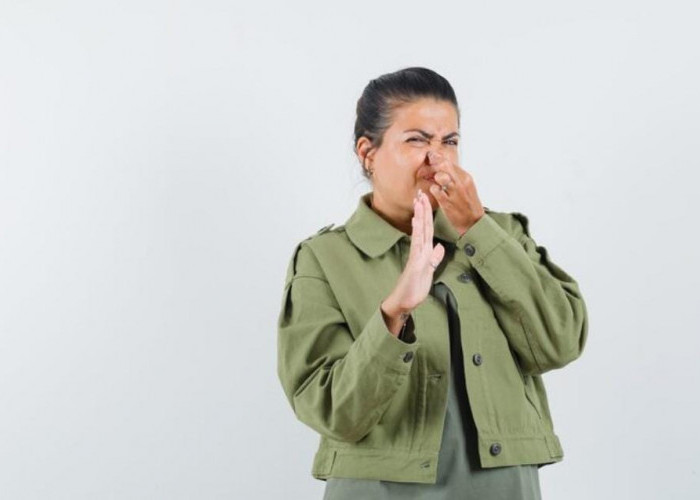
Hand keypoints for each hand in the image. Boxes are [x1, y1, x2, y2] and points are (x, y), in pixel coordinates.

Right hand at [381, 189, 444, 334]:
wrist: (404, 302)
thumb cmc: (414, 287)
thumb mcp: (429, 271)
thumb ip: (434, 259)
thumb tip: (439, 248)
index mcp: (423, 251)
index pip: (426, 229)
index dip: (427, 215)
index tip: (425, 201)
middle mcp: (419, 250)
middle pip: (423, 226)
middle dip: (422, 209)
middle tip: (420, 192)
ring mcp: (417, 255)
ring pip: (420, 231)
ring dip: (420, 215)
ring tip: (419, 200)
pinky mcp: (415, 262)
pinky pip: (417, 244)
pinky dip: (417, 231)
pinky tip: (417, 221)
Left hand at [427, 154, 484, 235]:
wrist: (473, 222)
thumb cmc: (468, 204)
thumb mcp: (466, 186)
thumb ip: (456, 176)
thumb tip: (443, 165)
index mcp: (466, 177)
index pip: (450, 162)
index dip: (438, 158)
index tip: (431, 156)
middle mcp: (461, 183)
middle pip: (445, 165)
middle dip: (434, 164)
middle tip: (428, 165)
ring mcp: (454, 192)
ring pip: (440, 176)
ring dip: (434, 177)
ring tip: (433, 181)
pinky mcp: (447, 202)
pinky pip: (435, 190)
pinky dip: (433, 189)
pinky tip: (435, 192)